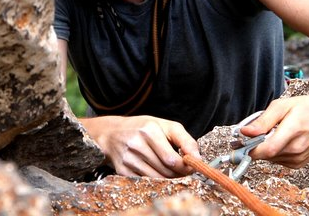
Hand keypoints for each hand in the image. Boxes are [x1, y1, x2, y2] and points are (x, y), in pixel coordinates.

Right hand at [81, 115, 200, 177]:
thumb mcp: (165, 126)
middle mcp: (137, 144)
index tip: (191, 166)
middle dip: (178, 173)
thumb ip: (185, 140)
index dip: (185, 167)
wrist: (111, 133)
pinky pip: (146, 181)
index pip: (172, 159)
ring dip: (168, 177)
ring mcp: (128, 158)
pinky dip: (154, 179)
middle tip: (182, 169)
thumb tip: (197, 159)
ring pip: (157, 178)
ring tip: (169, 169)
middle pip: (166, 170)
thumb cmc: (143, 128)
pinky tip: (154, 170)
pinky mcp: (122, 170)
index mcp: (149, 130)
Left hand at [241, 86, 308, 167]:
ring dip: (266, 147)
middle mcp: (297, 149)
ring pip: (270, 158)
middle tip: (256, 131)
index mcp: (294, 131)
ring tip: (276, 131)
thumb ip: (263, 120)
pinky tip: (283, 139)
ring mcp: (300, 158)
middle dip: (255, 144)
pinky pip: (278, 160)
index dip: (249, 148)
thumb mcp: (284, 105)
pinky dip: (275, 151)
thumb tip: (244, 132)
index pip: (266, 150)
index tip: (238, 142)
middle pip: (265, 154)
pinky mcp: (300, 164)